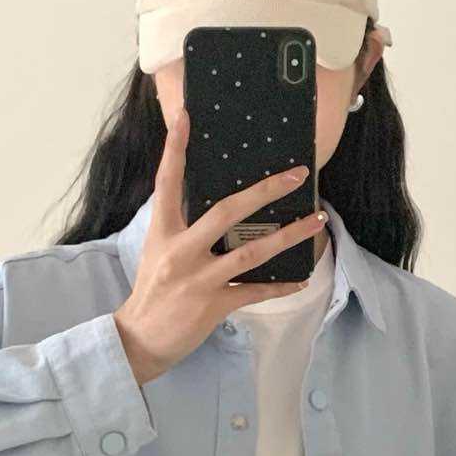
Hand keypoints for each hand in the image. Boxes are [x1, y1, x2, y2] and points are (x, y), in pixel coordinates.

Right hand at [112, 106, 327, 384]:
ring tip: (315, 221)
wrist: (140, 338)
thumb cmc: (153, 290)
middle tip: (296, 175)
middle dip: (266, 191)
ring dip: (289, 236)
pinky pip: (255, 291)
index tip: (185, 117)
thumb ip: (182, 226)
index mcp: (164, 231)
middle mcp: (181, 251)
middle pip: (227, 211)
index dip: (175, 148)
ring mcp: (199, 279)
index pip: (167, 181)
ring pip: (252, 252)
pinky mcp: (214, 304)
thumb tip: (218, 205)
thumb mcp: (159, 250)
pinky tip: (301, 280)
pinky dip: (280, 286)